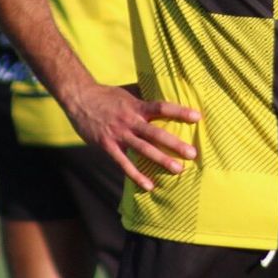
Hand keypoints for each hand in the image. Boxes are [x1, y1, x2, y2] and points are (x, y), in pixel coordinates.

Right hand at [64, 83, 199, 190]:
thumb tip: (163, 92)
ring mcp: (119, 134)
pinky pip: (123, 163)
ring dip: (161, 160)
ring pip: (143, 149)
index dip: (180, 111)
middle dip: (175, 144)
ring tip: (178, 170)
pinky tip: (149, 185)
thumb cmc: (106, 95)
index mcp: (137, 106)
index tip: (197, 117)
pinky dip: (136, 175)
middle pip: (155, 133)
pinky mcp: (107, 146)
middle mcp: (130, 121)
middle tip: (193, 153)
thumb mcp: (127, 92)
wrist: (80, 98)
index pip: (162, 107)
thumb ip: (144, 96)